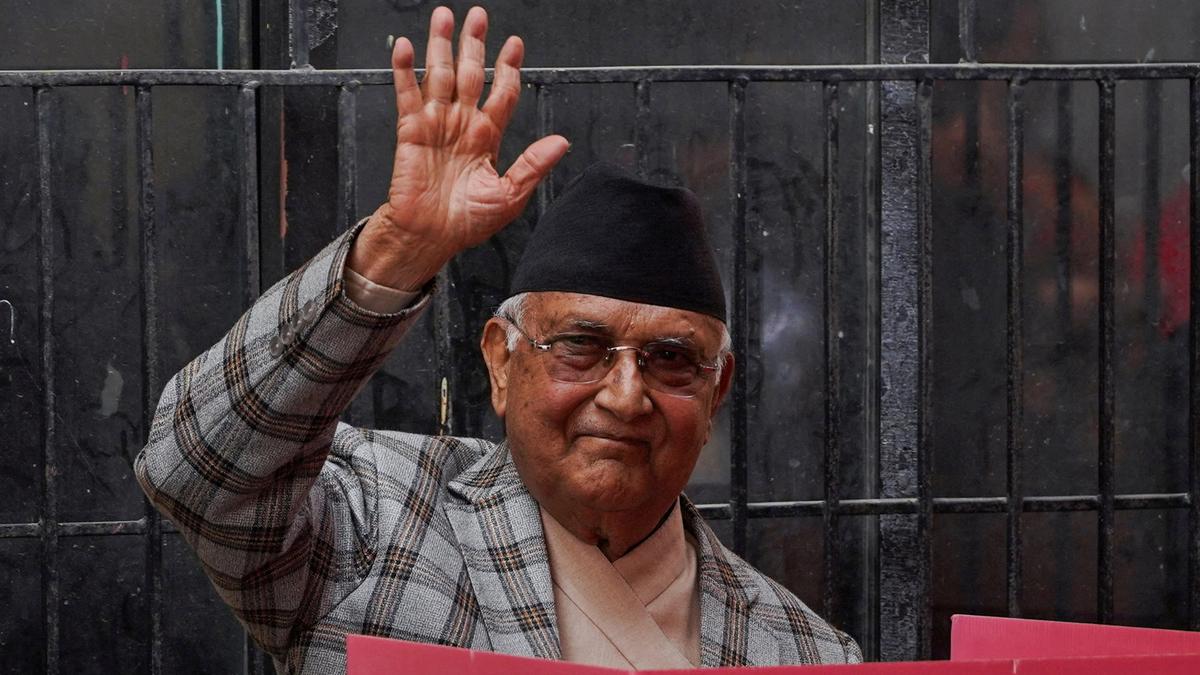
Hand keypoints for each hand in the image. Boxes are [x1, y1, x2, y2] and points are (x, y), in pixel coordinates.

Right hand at [349, 6, 569, 290]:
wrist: (431, 238)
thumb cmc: (467, 223)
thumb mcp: (510, 196)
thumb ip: (533, 165)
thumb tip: (562, 142)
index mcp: (487, 138)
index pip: (502, 93)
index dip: (508, 69)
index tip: (514, 45)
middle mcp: (462, 125)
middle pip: (471, 74)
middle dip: (475, 45)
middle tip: (478, 16)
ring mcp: (436, 125)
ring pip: (440, 76)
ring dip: (441, 46)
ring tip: (444, 17)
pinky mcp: (410, 132)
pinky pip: (408, 95)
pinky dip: (405, 71)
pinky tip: (406, 48)